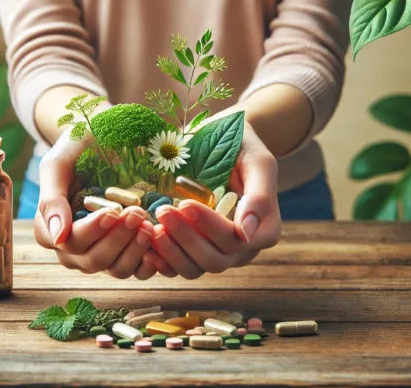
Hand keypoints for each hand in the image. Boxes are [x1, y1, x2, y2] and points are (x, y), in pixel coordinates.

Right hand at [33, 130, 155, 278]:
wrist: (105, 137)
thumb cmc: (77, 149)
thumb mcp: (59, 164)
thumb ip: (51, 198)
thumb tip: (58, 237)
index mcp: (52, 229)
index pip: (69, 243)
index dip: (91, 231)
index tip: (112, 212)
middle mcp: (75, 248)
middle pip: (93, 259)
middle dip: (117, 238)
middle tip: (138, 213)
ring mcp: (102, 252)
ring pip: (116, 269)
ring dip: (134, 251)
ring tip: (149, 226)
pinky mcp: (127, 253)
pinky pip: (137, 271)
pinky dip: (149, 264)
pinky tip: (160, 248)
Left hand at [153, 122, 280, 278]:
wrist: (225, 141)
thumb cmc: (244, 147)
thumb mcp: (258, 162)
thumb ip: (260, 196)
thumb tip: (246, 233)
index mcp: (264, 229)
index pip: (236, 241)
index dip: (209, 227)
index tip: (186, 203)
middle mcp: (243, 248)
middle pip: (214, 260)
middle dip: (186, 238)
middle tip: (163, 211)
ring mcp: (218, 252)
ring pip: (195, 269)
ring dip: (171, 252)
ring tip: (153, 227)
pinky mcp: (195, 251)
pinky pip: (179, 267)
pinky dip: (162, 261)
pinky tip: (146, 247)